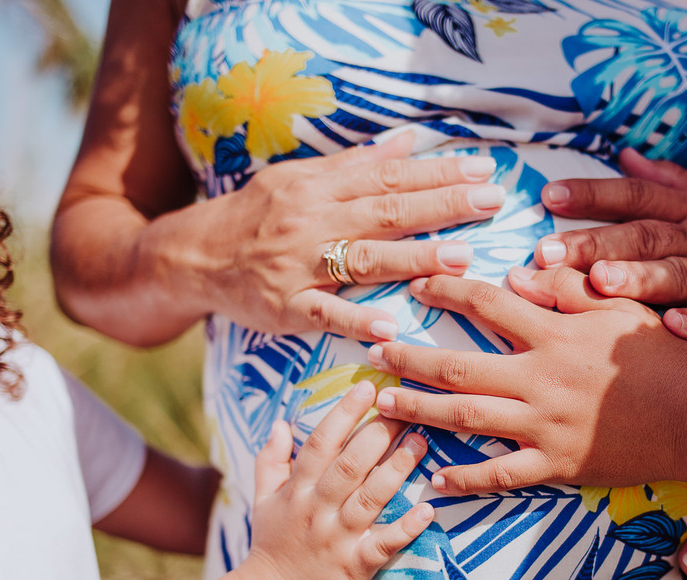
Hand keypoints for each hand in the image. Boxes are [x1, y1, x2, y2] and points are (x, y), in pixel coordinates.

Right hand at [192, 133, 505, 341]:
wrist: (193, 255)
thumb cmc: (257, 215)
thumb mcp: (301, 178)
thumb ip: (357, 165)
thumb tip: (409, 143)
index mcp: (320, 187)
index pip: (389, 176)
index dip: (438, 172)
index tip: (484, 169)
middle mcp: (312, 221)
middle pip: (386, 211)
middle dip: (443, 205)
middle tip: (493, 202)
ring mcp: (299, 265)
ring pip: (363, 259)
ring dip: (413, 258)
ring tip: (461, 257)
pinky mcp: (285, 307)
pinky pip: (325, 314)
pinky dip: (357, 321)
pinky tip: (392, 328)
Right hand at [246, 381, 433, 579]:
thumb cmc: (272, 544)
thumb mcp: (263, 498)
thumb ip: (271, 459)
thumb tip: (280, 421)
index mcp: (297, 489)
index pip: (321, 443)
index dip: (344, 413)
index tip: (367, 388)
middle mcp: (317, 510)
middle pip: (350, 465)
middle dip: (379, 433)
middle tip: (406, 408)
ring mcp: (337, 538)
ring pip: (371, 497)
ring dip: (397, 468)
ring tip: (421, 441)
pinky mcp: (356, 565)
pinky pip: (385, 543)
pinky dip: (406, 527)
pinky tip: (428, 510)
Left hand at [368, 269, 686, 492]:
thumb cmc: (667, 357)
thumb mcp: (621, 307)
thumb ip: (570, 286)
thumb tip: (521, 270)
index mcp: (555, 334)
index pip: (488, 303)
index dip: (448, 291)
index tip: (417, 285)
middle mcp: (540, 379)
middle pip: (460, 364)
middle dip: (411, 357)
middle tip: (374, 352)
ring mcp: (544, 426)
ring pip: (467, 417)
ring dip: (420, 410)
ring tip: (384, 406)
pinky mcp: (556, 465)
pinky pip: (502, 475)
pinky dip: (467, 479)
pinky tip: (436, 478)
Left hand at [532, 149, 686, 357]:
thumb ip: (669, 183)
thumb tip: (625, 153)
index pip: (640, 194)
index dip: (595, 194)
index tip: (549, 196)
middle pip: (649, 236)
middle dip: (597, 243)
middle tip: (549, 251)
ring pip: (680, 275)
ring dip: (639, 278)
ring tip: (599, 282)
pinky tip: (670, 326)